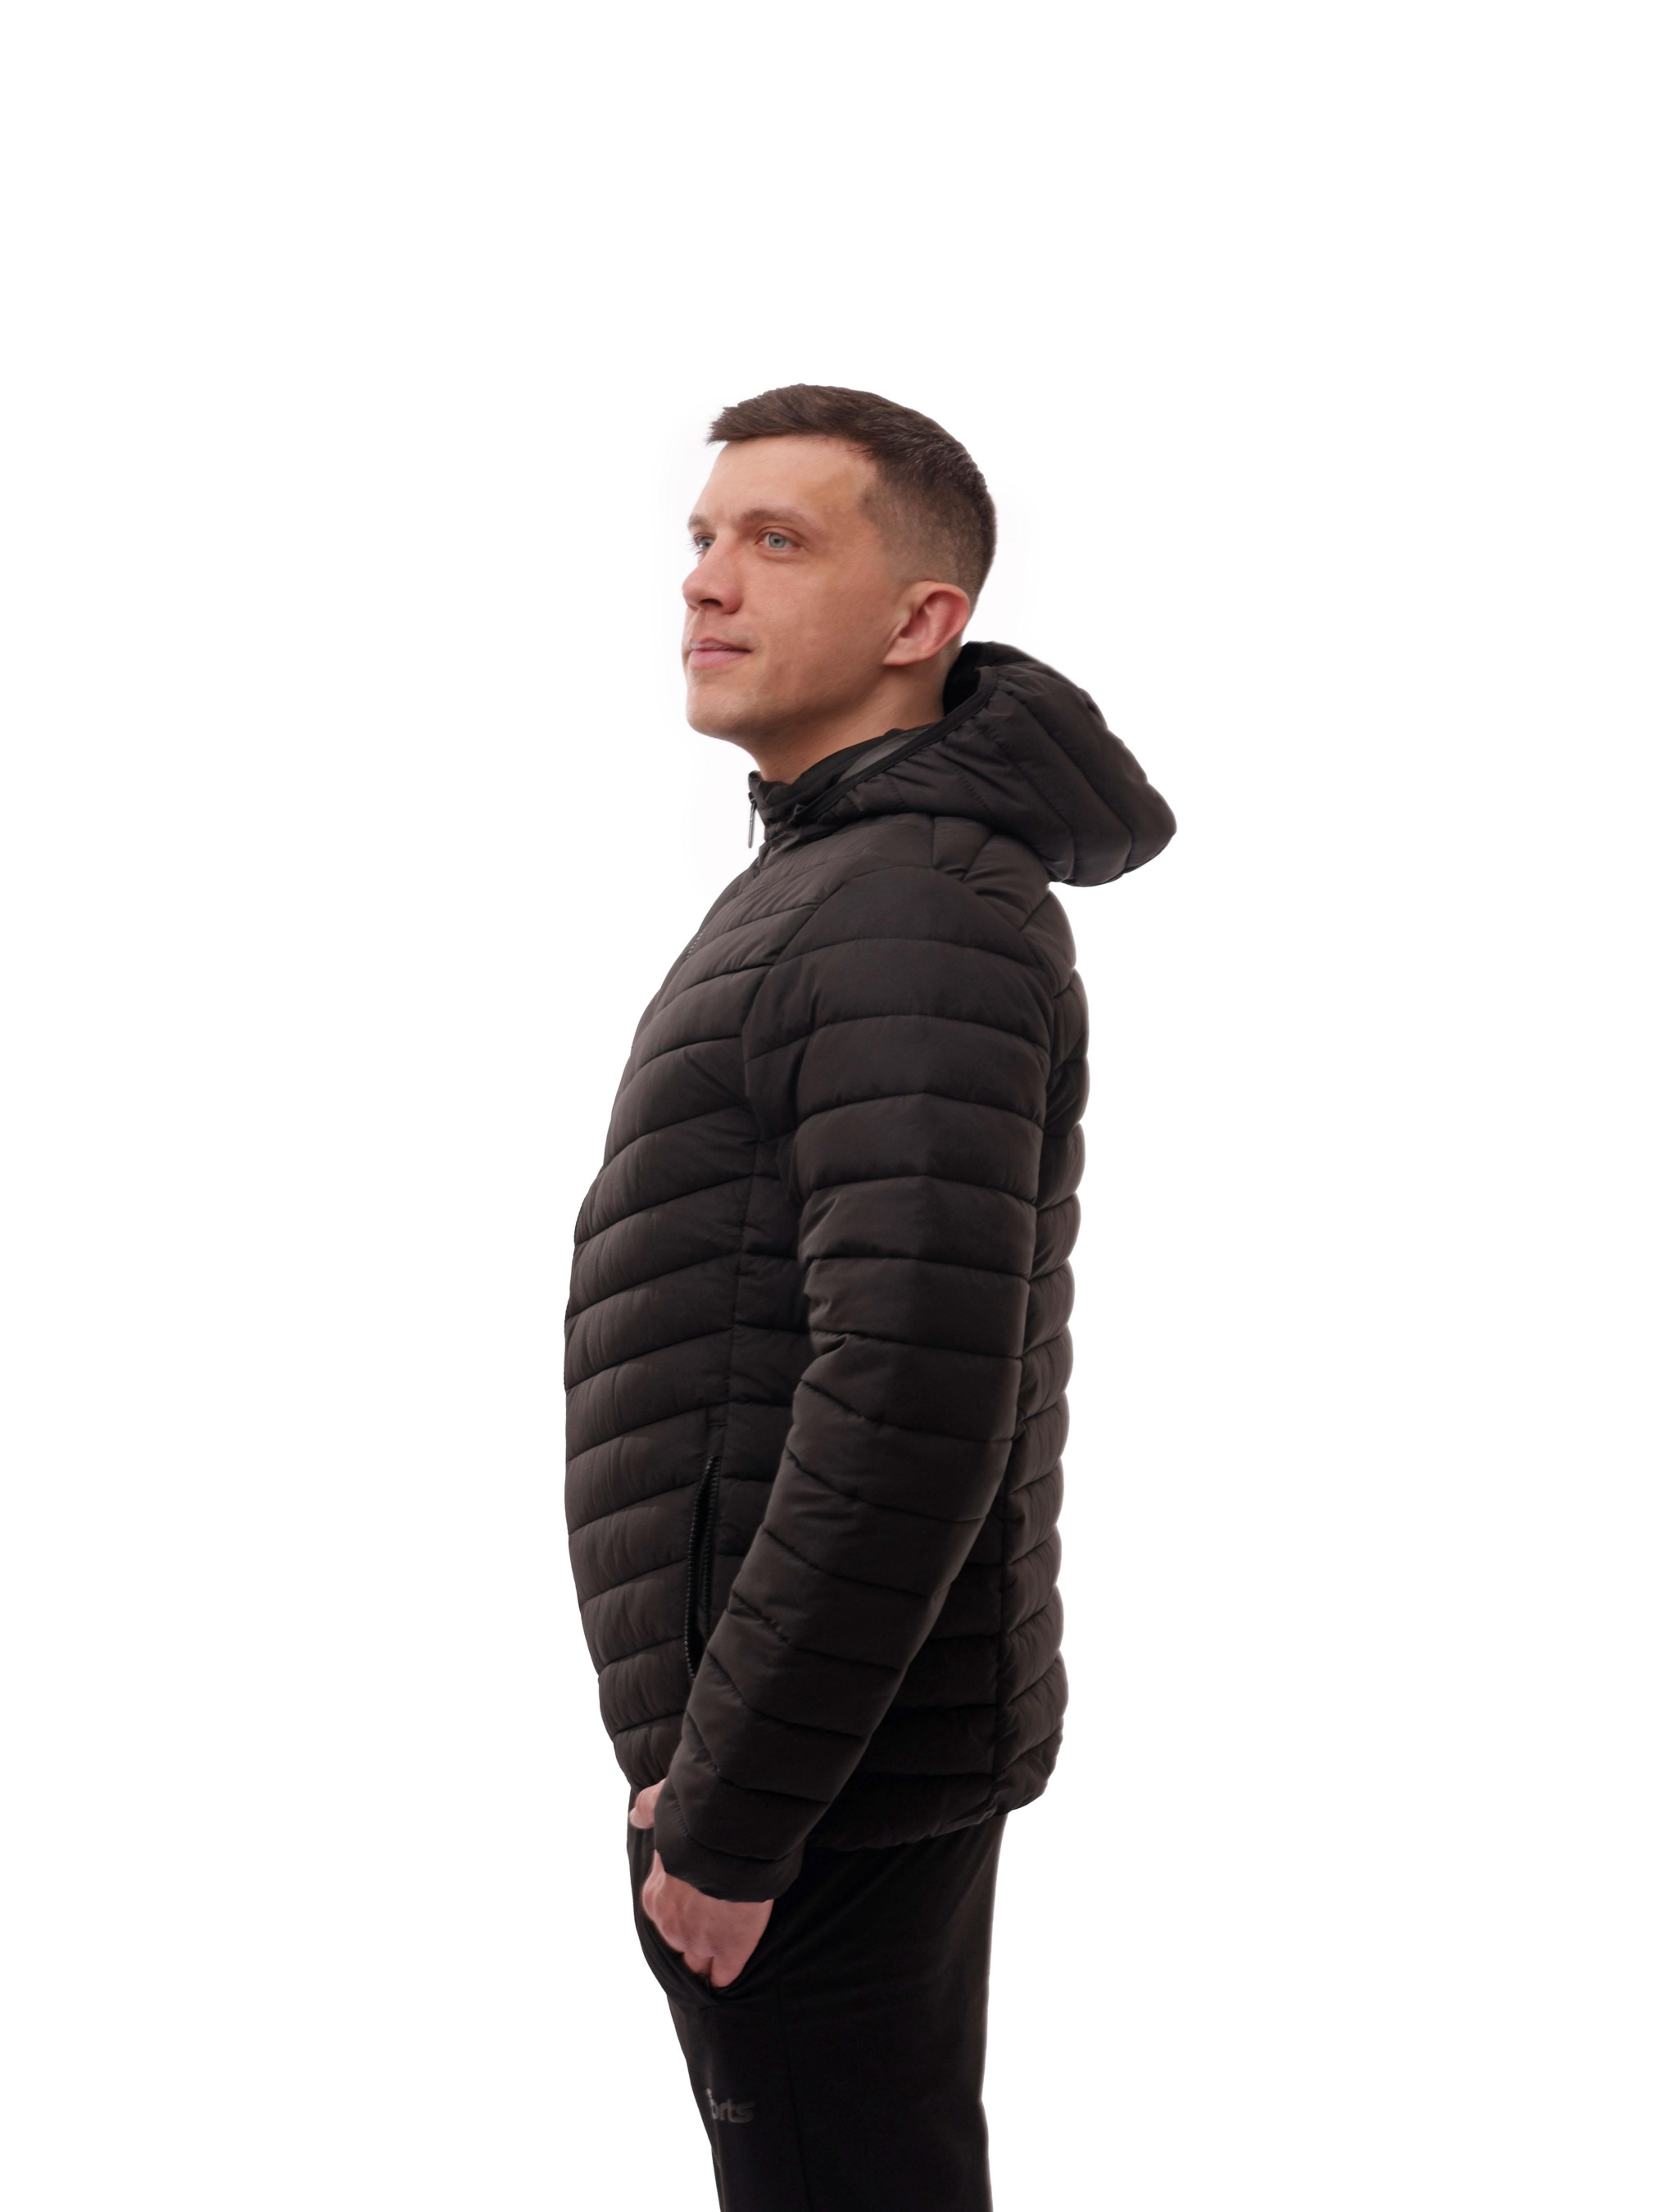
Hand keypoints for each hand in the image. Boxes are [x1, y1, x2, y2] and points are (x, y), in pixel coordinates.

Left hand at [630, 1780, 771, 1988]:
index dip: (680, 1913)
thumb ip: (648, 1811)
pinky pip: (724, 1974)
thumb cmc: (696, 1822)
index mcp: (655, 1897)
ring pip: (699, 1964)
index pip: (664, 1916)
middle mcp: (671, 1925)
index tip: (694, 1907)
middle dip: (693, 1938)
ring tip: (721, 1956)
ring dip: (708, 1959)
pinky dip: (726, 1972)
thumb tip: (636, 1816)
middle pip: (679, 1943)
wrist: (728, 1840)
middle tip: (712, 1928)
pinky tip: (732, 1967)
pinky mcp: (730, 1950)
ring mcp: (700, 1942)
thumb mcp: (662, 1807)